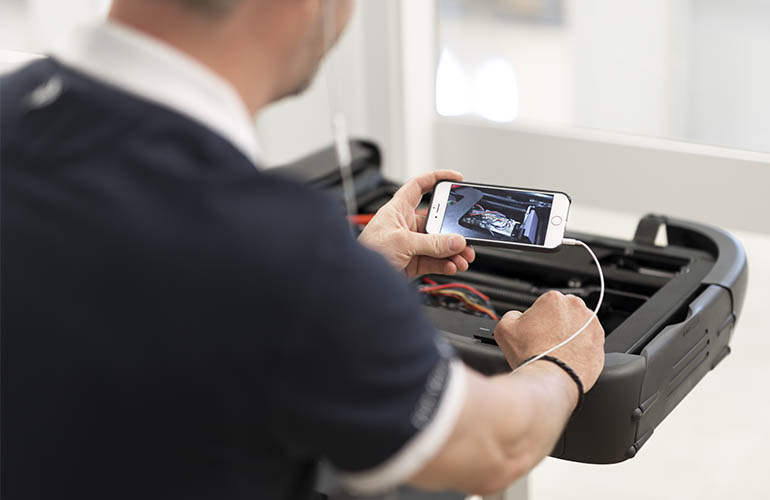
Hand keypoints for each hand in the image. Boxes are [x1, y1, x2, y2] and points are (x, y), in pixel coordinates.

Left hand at [358, 170, 474, 278]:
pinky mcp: (412, 262)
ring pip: (438, 244)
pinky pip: (435, 260)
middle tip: (466, 239)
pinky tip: (452, 266)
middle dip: (453, 231)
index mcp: (397, 210)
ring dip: (453, 251)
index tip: (456, 179)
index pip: (419, 186)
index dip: (437, 179)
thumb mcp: (401, 243)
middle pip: (436, 222)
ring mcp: (410, 245)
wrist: (359, 283)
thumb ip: (431, 243)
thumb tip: (455, 241)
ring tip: (464, 258)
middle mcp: (405, 225)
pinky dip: (446, 264)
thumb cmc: (367, 253)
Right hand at [493, 291, 604, 391]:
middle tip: (545, 341)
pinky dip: (580, 349)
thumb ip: (511, 315)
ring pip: (578, 327)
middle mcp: (577, 308)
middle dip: (556, 324)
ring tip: (556, 352)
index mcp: (554, 299)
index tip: (535, 331)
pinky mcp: (600, 343)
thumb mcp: (504, 328)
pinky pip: (588, 343)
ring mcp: (592, 326)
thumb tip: (517, 317)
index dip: (538, 318)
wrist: (550, 378)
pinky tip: (567, 358)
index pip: (545, 304)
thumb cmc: (531, 354)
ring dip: (569, 336)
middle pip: (564, 313)